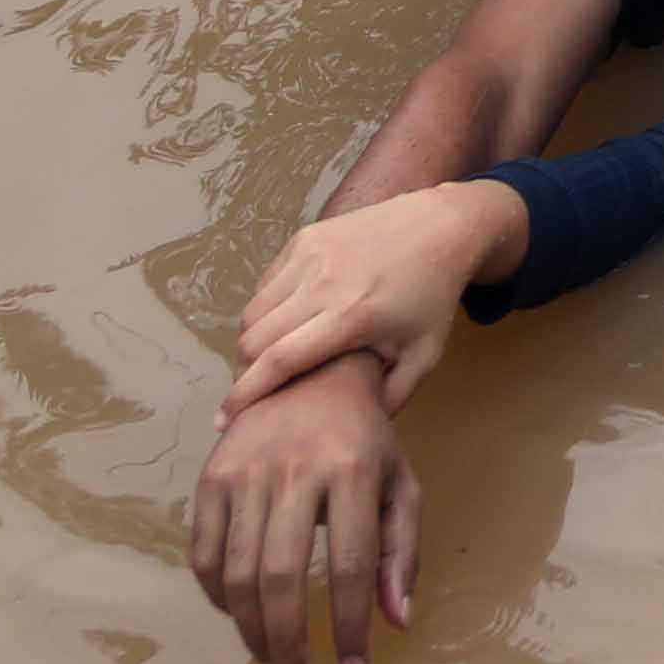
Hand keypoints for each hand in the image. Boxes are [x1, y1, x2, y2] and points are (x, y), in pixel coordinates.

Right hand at [186, 352, 423, 663]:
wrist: (314, 372)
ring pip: (237, 571)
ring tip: (272, 660)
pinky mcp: (212, 475)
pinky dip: (216, 596)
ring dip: (251, 629)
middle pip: (282, 575)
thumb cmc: (365, 439)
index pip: (350, 564)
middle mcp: (295, 468)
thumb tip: (397, 621)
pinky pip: (203, 552)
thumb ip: (402, 552)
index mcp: (353, 470)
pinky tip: (240, 615)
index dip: (349, 625)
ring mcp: (247, 470)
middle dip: (289, 639)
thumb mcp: (400, 484)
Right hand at [221, 182, 523, 421]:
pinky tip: (280, 328)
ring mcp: (309, 255)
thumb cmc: (432, 297)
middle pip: (254, 339)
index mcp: (351, 316)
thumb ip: (389, 399)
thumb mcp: (423, 357)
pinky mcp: (304, 238)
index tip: (223, 421)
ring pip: (253, 311)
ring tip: (265, 365)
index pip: (279, 360)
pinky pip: (265, 284)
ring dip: (250, 343)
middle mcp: (322, 282)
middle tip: (252, 395)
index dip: (245, 395)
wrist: (441, 227)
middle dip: (244, 374)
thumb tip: (350, 436)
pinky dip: (263, 312)